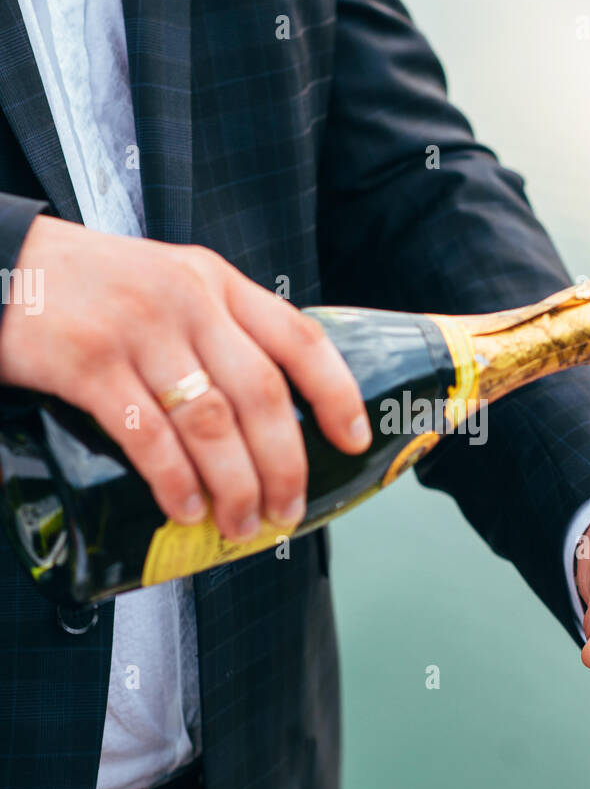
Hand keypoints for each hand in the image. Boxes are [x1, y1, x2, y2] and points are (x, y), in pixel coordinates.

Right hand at [0, 215, 371, 539]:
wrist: (3, 265)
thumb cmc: (94, 288)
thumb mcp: (169, 284)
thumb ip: (216, 329)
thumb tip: (265, 417)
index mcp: (216, 282)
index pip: (299, 337)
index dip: (336, 393)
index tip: (355, 439)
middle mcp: (188, 300)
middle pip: (262, 394)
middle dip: (284, 464)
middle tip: (288, 510)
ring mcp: (138, 331)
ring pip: (211, 422)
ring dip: (235, 485)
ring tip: (241, 524)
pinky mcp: (88, 363)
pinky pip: (147, 435)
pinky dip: (174, 481)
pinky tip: (186, 509)